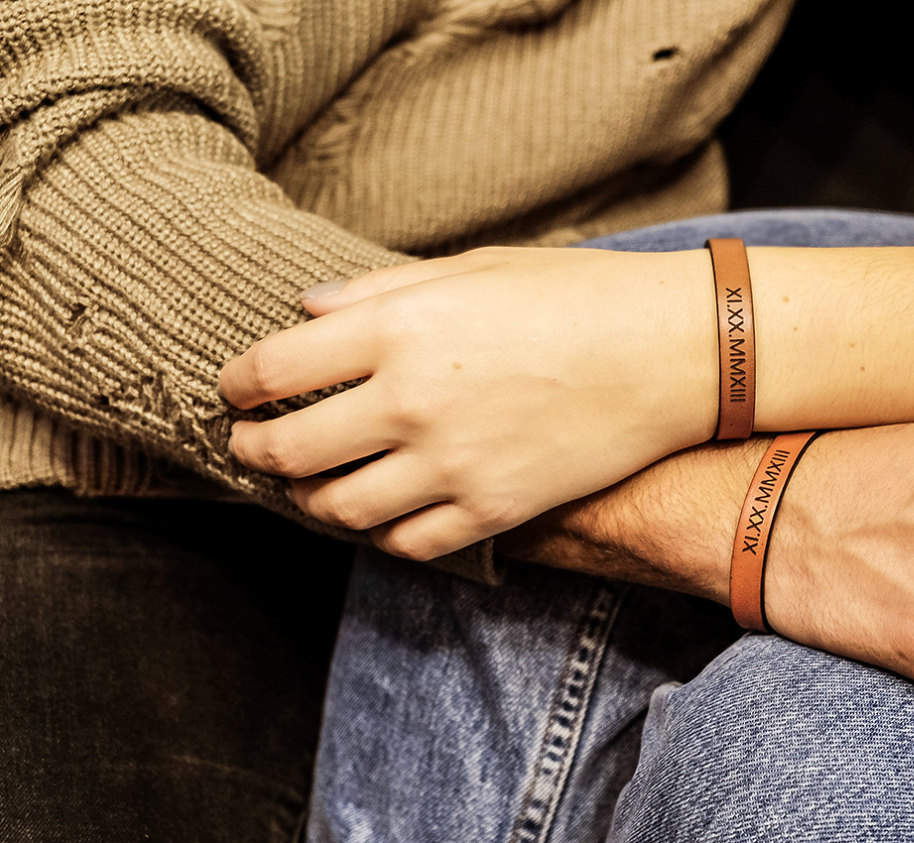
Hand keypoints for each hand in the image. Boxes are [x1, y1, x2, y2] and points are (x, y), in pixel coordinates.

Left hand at [218, 247, 717, 558]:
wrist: (671, 353)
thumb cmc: (577, 295)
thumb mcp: (475, 269)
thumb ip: (382, 291)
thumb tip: (308, 309)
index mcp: (400, 328)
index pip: (272, 368)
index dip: (237, 385)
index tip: (236, 390)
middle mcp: (412, 401)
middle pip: (289, 449)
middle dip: (255, 450)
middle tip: (252, 446)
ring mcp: (452, 464)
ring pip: (339, 508)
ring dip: (311, 499)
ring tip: (313, 486)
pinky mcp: (493, 509)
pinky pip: (407, 544)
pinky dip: (380, 534)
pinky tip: (383, 514)